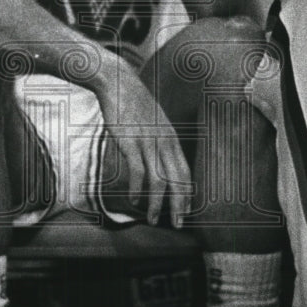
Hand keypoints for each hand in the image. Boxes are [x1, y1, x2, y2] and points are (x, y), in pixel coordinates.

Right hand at [95, 63, 190, 227]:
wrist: (118, 83)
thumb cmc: (133, 102)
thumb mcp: (154, 121)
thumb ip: (160, 139)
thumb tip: (160, 157)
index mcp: (172, 137)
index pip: (186, 172)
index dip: (188, 194)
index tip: (186, 211)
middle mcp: (164, 142)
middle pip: (178, 181)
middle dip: (179, 206)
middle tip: (177, 224)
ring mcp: (148, 142)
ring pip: (159, 181)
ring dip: (157, 204)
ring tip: (154, 219)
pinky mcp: (131, 142)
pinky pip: (138, 172)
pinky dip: (137, 189)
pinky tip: (134, 200)